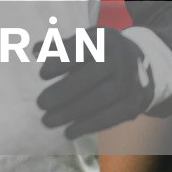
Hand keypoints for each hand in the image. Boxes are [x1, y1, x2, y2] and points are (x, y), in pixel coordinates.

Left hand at [36, 31, 153, 139]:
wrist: (136, 67)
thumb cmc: (96, 54)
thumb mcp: (80, 43)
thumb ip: (57, 47)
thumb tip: (35, 50)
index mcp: (104, 39)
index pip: (84, 48)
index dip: (63, 61)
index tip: (42, 74)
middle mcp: (120, 58)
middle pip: (93, 74)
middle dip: (65, 90)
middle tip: (40, 103)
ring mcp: (130, 81)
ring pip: (103, 97)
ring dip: (73, 111)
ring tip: (47, 121)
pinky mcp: (134, 102)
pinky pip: (113, 115)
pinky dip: (90, 125)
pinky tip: (69, 132)